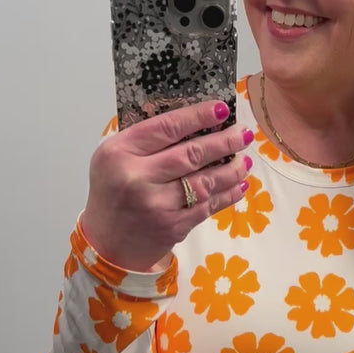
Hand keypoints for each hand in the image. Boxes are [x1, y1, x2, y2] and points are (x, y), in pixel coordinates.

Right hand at [81, 100, 252, 270]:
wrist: (108, 244)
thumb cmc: (112, 193)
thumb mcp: (114, 158)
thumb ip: (145, 140)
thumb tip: (193, 120)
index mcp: (120, 153)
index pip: (166, 128)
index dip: (198, 117)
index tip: (222, 109)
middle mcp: (138, 178)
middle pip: (191, 154)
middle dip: (224, 141)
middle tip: (243, 132)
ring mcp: (157, 205)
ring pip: (205, 181)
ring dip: (231, 169)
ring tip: (245, 158)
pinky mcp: (174, 226)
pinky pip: (208, 205)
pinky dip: (228, 194)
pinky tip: (239, 184)